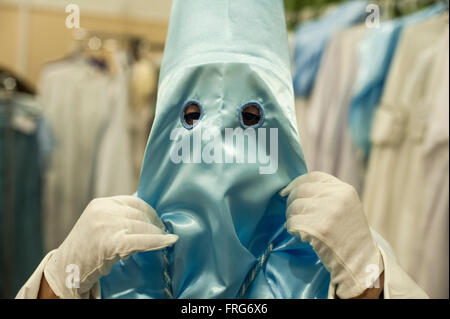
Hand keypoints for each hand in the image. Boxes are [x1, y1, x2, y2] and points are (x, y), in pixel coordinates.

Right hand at [43, 196, 177, 298]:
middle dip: (154, 225)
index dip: (150, 212)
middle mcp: (103, 211)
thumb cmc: (87, 249)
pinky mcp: (112, 242)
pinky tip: (170, 241)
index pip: (134, 202)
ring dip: (156, 234)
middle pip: (140, 215)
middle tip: (162, 234)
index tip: (158, 222)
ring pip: (143, 227)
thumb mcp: (100, 223)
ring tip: (163, 240)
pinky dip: (159, 241)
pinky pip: (142, 240)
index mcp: (101, 203)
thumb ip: (119, 215)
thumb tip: (148, 215)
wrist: (67, 268)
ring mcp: (107, 225)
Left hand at [281, 172, 383, 298]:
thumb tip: (295, 187)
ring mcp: (328, 212)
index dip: (296, 183)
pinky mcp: (319, 229)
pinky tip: (302, 235)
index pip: (313, 177)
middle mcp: (337, 197)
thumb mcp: (345, 206)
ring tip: (300, 226)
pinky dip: (292, 229)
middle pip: (300, 191)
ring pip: (294, 207)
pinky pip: (293, 223)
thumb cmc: (349, 234)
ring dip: (291, 217)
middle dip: (291, 202)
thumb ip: (326, 194)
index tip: (286, 191)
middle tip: (293, 214)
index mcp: (345, 190)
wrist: (361, 261)